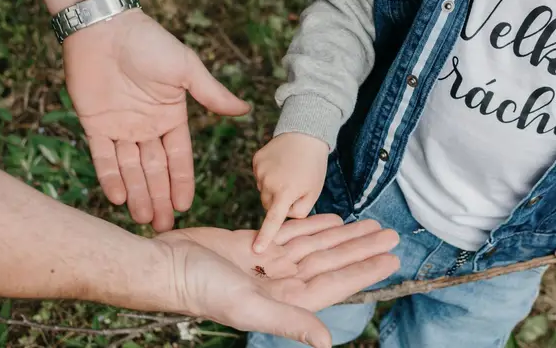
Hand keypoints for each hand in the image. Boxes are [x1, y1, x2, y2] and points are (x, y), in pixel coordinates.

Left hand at [64, 10, 248, 231]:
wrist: (105, 28)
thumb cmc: (150, 43)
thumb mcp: (187, 69)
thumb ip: (212, 94)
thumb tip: (245, 110)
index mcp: (171, 115)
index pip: (179, 156)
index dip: (181, 182)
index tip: (185, 206)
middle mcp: (147, 126)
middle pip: (155, 169)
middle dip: (159, 197)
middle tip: (163, 226)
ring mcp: (120, 126)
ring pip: (130, 168)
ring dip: (136, 193)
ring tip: (142, 221)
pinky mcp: (94, 124)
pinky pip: (102, 157)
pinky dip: (109, 177)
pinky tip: (116, 198)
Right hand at [156, 214, 399, 347]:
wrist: (165, 265)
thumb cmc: (201, 289)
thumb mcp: (249, 306)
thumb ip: (290, 320)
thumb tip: (327, 342)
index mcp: (284, 300)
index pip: (335, 284)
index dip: (364, 271)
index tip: (390, 259)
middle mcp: (281, 283)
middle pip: (331, 262)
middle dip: (360, 248)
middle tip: (390, 233)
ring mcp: (268, 264)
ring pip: (315, 246)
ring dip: (342, 235)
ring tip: (369, 223)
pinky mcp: (253, 245)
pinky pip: (291, 234)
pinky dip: (312, 226)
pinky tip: (332, 219)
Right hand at [253, 133, 329, 252]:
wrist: (305, 133)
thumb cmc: (313, 166)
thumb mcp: (314, 191)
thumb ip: (300, 210)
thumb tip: (284, 216)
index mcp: (286, 191)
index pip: (274, 219)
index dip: (265, 236)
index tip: (256, 251)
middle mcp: (269, 182)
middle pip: (269, 205)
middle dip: (280, 202)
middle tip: (295, 187)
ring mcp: (260, 170)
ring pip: (264, 191)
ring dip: (274, 188)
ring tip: (289, 173)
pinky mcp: (256, 160)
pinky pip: (260, 177)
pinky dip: (268, 175)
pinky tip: (281, 164)